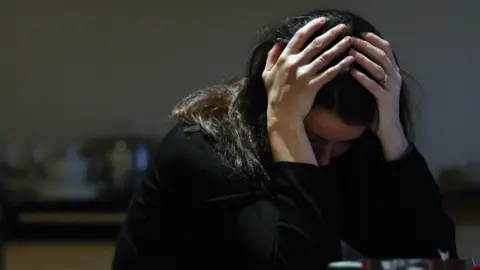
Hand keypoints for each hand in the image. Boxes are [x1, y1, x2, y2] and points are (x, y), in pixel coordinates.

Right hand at [263, 18, 353, 124]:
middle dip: (331, 34)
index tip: (322, 21)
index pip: (299, 37)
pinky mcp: (313, 86)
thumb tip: (277, 44)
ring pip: (325, 57)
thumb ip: (271, 58)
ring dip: (339, 47)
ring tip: (349, 40)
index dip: (312, 27)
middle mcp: (294, 64)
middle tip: (342, 27)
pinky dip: (340, 66)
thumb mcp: (266, 74)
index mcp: (284, 59)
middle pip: (316, 44)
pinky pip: (329, 73)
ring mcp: (304, 75)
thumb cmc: (274, 95)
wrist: (281, 114)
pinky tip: (349, 61)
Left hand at [349, 33, 408, 159]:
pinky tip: (352, 72)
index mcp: (393, 72)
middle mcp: (395, 77)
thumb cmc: (379, 108)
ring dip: (363, 58)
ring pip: (378, 68)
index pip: (387, 50)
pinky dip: (362, 77)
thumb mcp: (378, 86)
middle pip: (382, 55)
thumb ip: (373, 74)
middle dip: (366, 46)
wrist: (388, 129)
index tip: (361, 33)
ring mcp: (392, 88)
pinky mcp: (386, 99)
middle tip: (352, 39)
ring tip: (350, 52)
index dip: (375, 40)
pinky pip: (373, 85)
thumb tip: (357, 59)